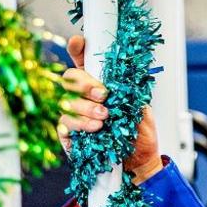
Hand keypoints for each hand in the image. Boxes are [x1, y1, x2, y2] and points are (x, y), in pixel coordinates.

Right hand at [60, 34, 161, 183]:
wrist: (139, 163)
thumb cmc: (139, 135)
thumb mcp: (142, 111)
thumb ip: (130, 94)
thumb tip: (122, 82)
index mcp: (100, 85)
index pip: (84, 61)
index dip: (78, 49)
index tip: (78, 42)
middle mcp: (84, 97)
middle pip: (69, 79)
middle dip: (85, 84)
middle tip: (103, 95)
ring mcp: (74, 115)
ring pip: (66, 102)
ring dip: (85, 109)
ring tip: (104, 119)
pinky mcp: (69, 135)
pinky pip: (64, 125)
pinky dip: (79, 125)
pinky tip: (94, 130)